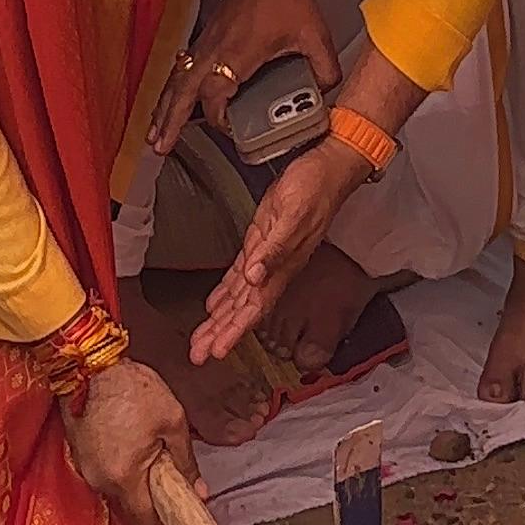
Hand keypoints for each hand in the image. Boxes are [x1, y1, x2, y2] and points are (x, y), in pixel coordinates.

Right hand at [60, 353, 196, 524]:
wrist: (90, 362)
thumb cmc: (131, 387)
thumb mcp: (172, 419)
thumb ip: (186, 461)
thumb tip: (200, 490)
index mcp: (125, 477)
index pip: (144, 523)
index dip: (162, 517)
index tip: (172, 501)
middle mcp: (99, 480)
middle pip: (128, 506)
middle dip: (146, 493)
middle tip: (160, 463)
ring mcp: (84, 467)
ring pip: (114, 488)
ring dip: (129, 476)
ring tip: (140, 443)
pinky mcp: (76, 453)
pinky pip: (101, 470)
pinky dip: (114, 462)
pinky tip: (122, 436)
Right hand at [150, 0, 341, 157]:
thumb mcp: (314, 34)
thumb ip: (324, 68)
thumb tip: (326, 92)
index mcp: (238, 53)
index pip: (215, 96)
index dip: (218, 118)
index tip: (230, 131)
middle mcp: (214, 50)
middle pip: (182, 92)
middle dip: (169, 120)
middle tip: (159, 147)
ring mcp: (205, 43)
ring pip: (176, 82)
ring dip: (164, 107)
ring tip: (154, 134)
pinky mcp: (205, 37)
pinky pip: (181, 69)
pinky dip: (171, 89)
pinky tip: (168, 102)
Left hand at [188, 140, 362, 366]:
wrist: (327, 170)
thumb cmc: (313, 189)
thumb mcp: (292, 216)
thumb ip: (274, 250)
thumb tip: (254, 278)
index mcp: (281, 268)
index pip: (254, 308)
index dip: (235, 331)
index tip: (216, 352)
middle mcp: (273, 269)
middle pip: (243, 310)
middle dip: (221, 333)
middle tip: (197, 355)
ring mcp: (267, 257)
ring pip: (239, 297)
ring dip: (220, 319)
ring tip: (201, 339)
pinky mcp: (261, 242)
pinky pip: (240, 276)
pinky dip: (226, 293)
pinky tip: (215, 305)